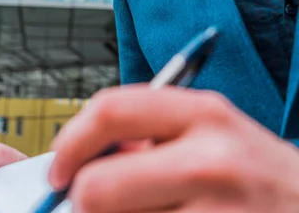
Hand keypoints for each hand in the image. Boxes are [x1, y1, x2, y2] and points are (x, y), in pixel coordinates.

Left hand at [48, 85, 298, 211]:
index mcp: (204, 114)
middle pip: (97, 189)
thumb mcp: (212, 131)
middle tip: (94, 205)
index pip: (111, 110)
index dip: (72, 141)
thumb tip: (83, 155)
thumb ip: (151, 133)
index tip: (60, 167)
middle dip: (86, 201)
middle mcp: (210, 162)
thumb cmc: (253, 173)